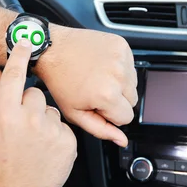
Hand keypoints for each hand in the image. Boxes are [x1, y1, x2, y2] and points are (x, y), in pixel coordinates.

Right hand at [0, 38, 76, 186]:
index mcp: (5, 114)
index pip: (14, 75)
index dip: (21, 55)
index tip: (27, 40)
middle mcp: (29, 119)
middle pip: (36, 94)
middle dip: (30, 104)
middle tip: (22, 125)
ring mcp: (51, 131)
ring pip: (51, 111)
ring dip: (44, 120)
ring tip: (34, 141)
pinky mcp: (68, 142)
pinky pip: (63, 127)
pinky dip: (56, 134)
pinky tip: (45, 148)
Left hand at [34, 26, 137, 146]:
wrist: (53, 50)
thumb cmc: (60, 79)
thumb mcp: (75, 113)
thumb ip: (101, 129)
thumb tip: (121, 140)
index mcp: (107, 94)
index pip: (126, 117)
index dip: (110, 114)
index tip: (97, 104)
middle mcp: (118, 75)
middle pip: (132, 100)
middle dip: (116, 99)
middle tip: (95, 90)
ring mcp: (121, 58)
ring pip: (133, 83)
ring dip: (119, 83)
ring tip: (97, 77)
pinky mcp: (121, 46)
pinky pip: (130, 66)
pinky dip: (119, 68)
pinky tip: (101, 66)